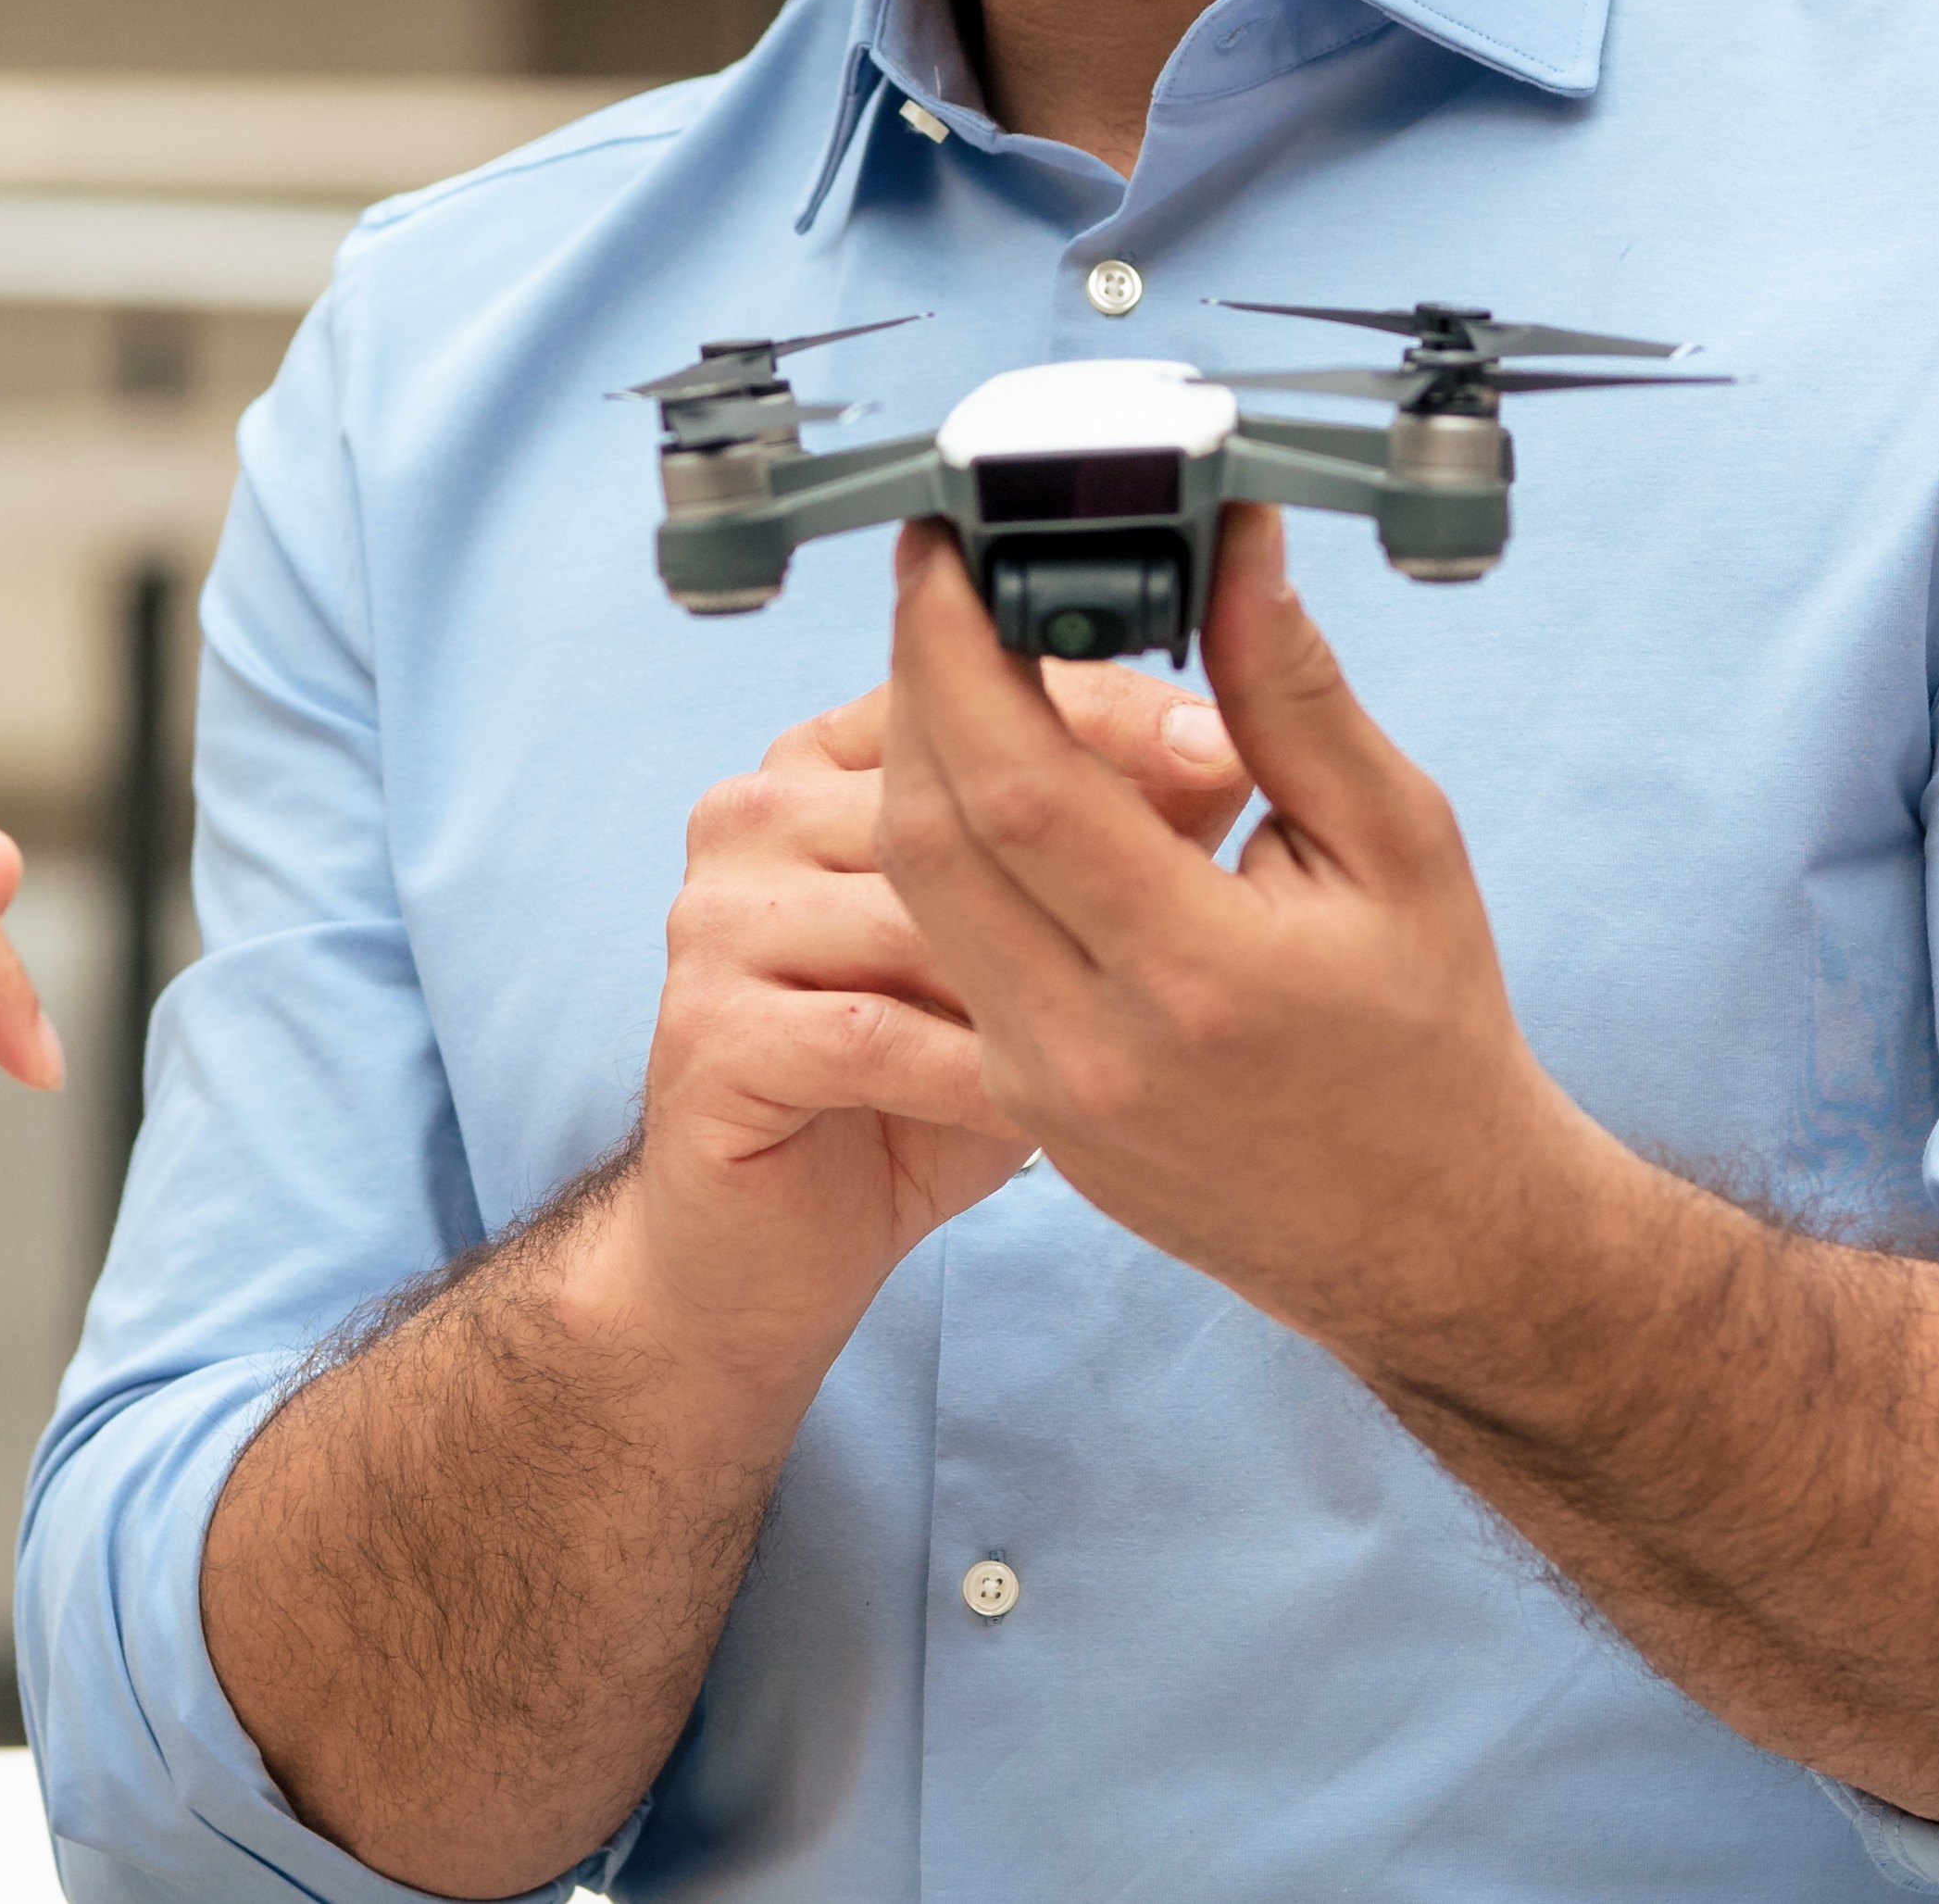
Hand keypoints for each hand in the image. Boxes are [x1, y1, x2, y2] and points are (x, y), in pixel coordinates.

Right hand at [594, 663, 1237, 1353]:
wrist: (769, 1242)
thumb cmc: (919, 1074)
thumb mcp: (1025, 941)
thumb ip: (1102, 833)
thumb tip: (1229, 743)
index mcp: (822, 759)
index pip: (967, 697)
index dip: (1101, 713)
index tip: (1226, 744)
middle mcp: (755, 815)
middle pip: (938, 799)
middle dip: (1088, 829)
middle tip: (1217, 870)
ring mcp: (717, 920)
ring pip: (907, 914)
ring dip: (1034, 970)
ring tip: (1156, 1003)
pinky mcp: (709, 1032)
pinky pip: (870, 1037)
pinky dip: (973, 1075)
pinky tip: (1067, 1109)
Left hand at [873, 504, 1601, 1355]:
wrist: (1425, 1237)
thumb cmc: (1430, 1035)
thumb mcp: (1399, 844)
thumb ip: (1293, 694)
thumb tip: (1232, 545)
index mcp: (1198, 973)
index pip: (1018, 782)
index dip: (957, 651)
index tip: (943, 550)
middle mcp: (1093, 1045)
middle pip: (932, 831)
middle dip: (918, 683)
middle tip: (942, 579)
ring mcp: (1043, 1089)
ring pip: (919, 889)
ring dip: (919, 759)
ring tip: (963, 659)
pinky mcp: (1022, 1109)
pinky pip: (946, 951)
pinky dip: (950, 848)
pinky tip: (989, 775)